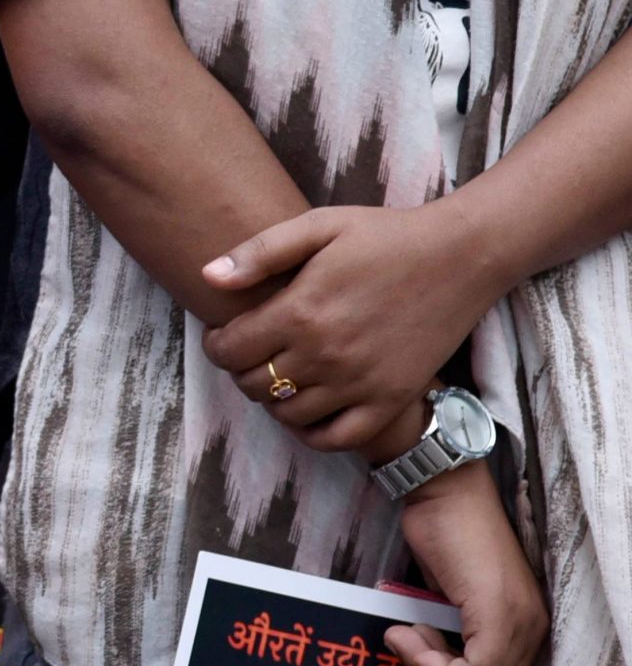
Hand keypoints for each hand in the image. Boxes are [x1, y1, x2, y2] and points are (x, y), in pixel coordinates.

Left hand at [203, 204, 501, 452]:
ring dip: (273, 399)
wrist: (458, 257)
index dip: (215, 345)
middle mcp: (327, 355)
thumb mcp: (317, 226)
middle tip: (250, 352)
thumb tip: (208, 276)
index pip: (229, 350)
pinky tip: (308, 409)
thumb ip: (259, 252)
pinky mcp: (392, 400)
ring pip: (290, 414)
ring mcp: (361, 383)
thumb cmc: (382, 236)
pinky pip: (339, 439)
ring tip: (279, 374)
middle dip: (240, 370)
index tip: (222, 334)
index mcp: (300, 311)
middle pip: (254, 384)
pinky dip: (314, 432)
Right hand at [387, 463, 546, 665]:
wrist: (444, 488)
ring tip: (405, 635)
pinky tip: (404, 633)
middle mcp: (530, 626)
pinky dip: (428, 662)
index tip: (414, 642)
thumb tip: (431, 653)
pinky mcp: (499, 616)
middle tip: (408, 644)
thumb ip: (452, 624)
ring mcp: (519, 622)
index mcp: (525, 620)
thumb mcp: (449, 589)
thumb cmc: (443, 527)